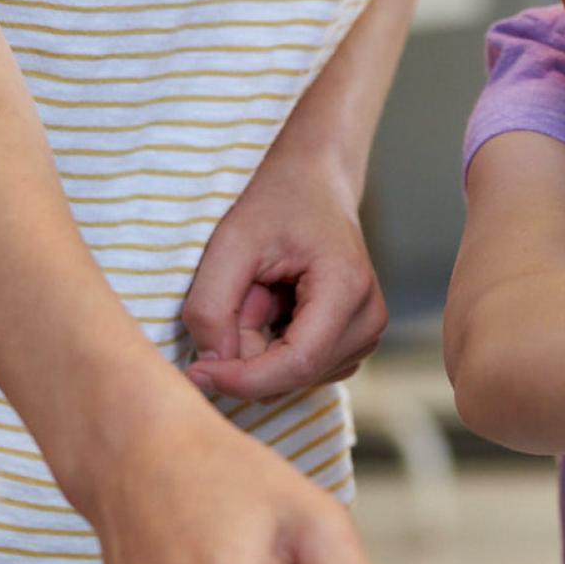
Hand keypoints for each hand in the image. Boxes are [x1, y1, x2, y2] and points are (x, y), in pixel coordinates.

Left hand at [184, 160, 387, 400]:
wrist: (316, 184)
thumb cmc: (279, 203)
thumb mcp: (232, 242)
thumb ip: (212, 306)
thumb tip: (210, 364)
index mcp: (348, 290)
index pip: (298, 363)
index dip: (243, 379)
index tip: (195, 372)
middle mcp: (368, 320)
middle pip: (292, 373)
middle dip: (247, 351)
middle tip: (236, 296)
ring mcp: (366, 335)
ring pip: (292, 376)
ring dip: (259, 347)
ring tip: (261, 294)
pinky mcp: (354, 344)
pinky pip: (300, 370)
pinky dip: (272, 348)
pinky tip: (274, 307)